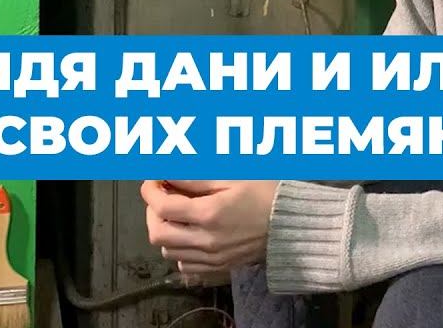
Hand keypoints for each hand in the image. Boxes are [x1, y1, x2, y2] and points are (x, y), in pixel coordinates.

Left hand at [142, 180, 278, 274]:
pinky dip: (179, 250)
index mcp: (209, 214)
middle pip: (157, 234)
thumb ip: (195, 179)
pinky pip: (185, 265)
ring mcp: (211, 258)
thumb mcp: (232, 179)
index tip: (152, 180)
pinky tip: (189, 235)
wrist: (292, 225)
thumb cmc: (264, 195)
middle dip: (152, 213)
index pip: (162, 207)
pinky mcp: (218, 268)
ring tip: (175, 216)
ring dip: (164, 231)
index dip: (150, 191)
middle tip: (162, 197)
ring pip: (168, 252)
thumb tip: (167, 174)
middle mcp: (205, 240)